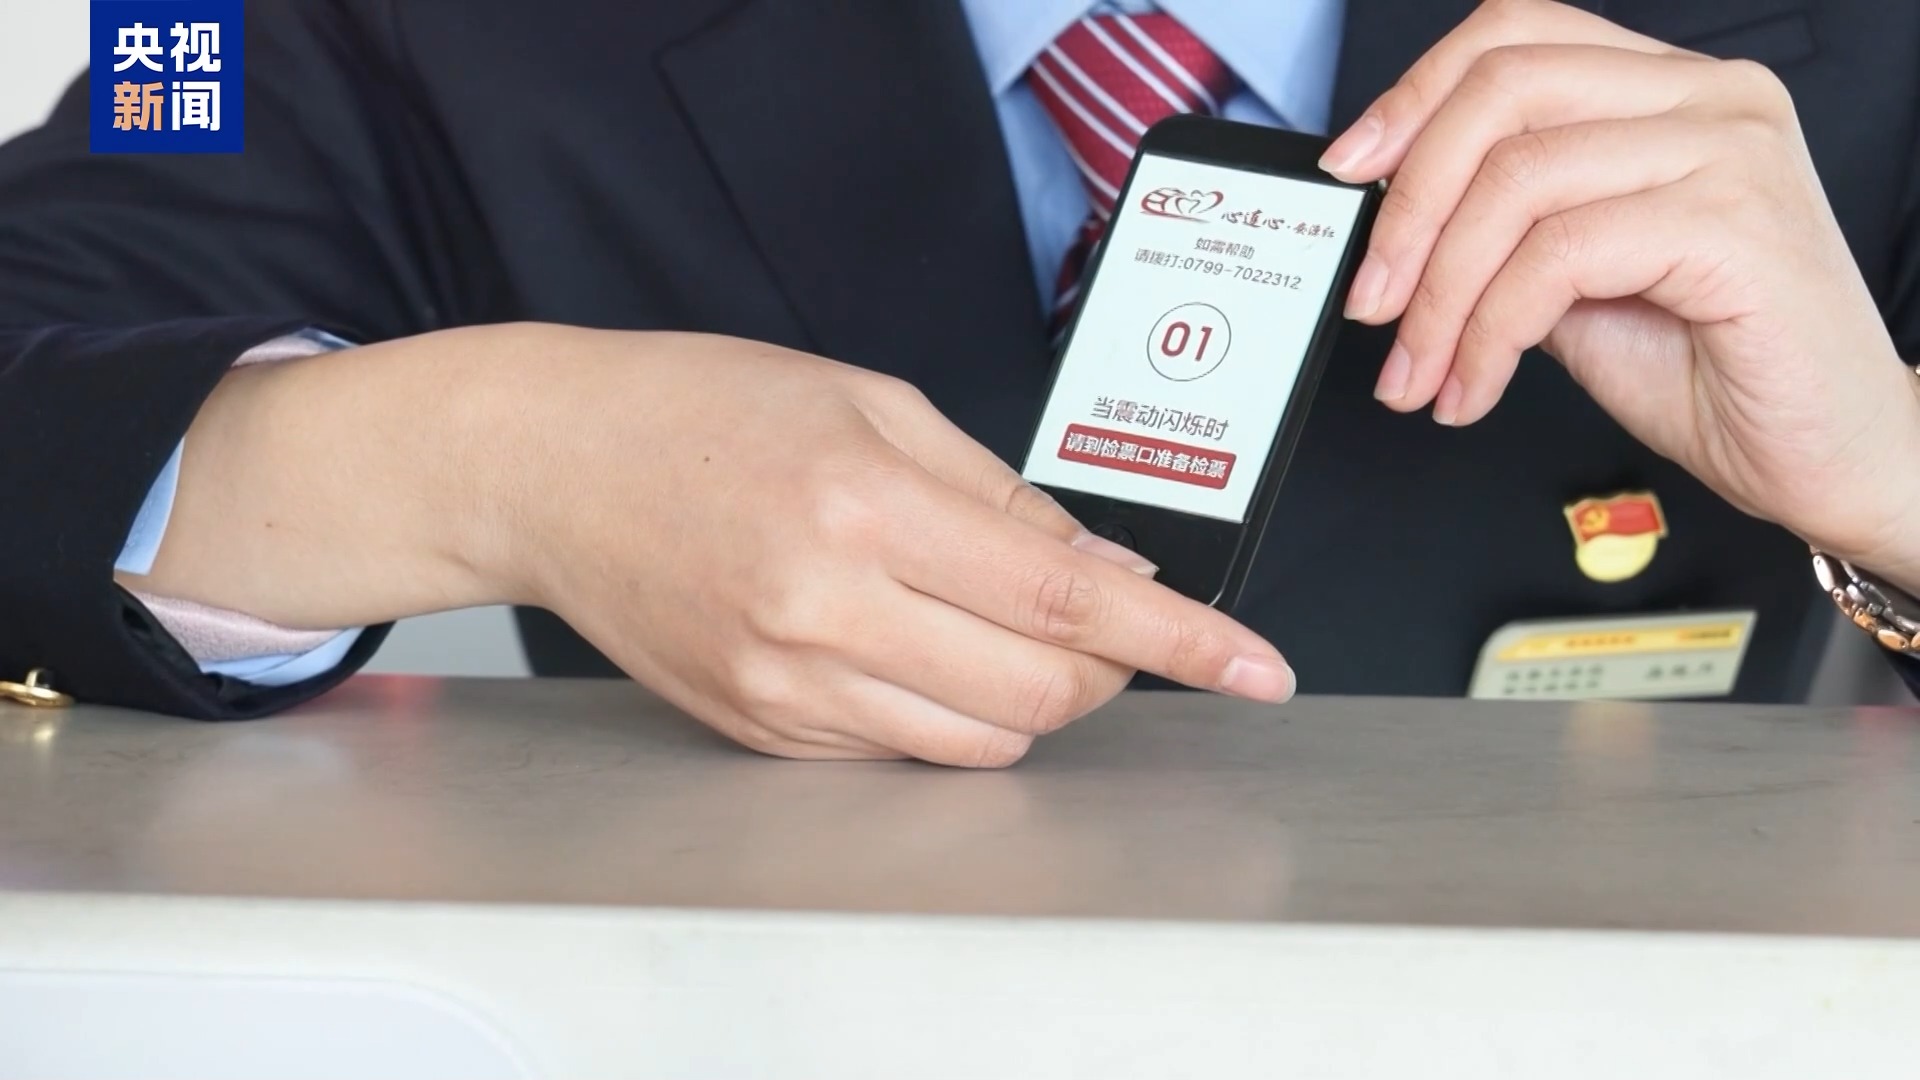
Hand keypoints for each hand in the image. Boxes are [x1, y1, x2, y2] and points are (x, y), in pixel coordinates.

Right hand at [143, 324, 1293, 765]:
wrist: (556, 467)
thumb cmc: (706, 410)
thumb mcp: (873, 404)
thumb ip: (1000, 495)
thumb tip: (1107, 572)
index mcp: (864, 504)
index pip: (1066, 599)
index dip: (1180, 641)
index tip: (1255, 667)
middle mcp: (825, 609)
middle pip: (1038, 697)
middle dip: (1109, 673)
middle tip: (1109, 626)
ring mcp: (786, 685)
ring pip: (980, 743)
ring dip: (1029, 697)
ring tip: (989, 622)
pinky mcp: (761, 730)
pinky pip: (902, 751)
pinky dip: (945, 709)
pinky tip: (908, 642)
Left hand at [1321, 0, 1919, 587]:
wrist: (1828, 455)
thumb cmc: (1718, 369)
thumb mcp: (1577, 284)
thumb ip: (1507, 230)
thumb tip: (1398, 220)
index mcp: (1670, 91)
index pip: (1515, 38)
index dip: (1415, 97)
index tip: (1348, 171)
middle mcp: (1709, 99)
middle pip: (1502, 94)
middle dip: (1409, 207)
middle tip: (1373, 300)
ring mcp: (1730, 150)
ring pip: (1518, 183)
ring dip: (1440, 295)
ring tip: (1420, 371)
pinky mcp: (1735, 222)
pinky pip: (1559, 256)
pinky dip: (1490, 332)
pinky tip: (1476, 385)